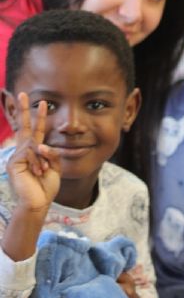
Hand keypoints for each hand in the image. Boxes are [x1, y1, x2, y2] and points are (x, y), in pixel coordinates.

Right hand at [7, 93, 60, 215]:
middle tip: (23, 94)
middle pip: (24, 127)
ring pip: (34, 145)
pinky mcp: (13, 162)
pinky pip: (30, 153)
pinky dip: (38, 162)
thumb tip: (43, 145)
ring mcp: (16, 156)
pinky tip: (38, 172)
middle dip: (25, 110)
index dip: (38, 117)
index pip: (35, 131)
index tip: (42, 103)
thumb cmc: (46, 187)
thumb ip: (52, 154)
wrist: (38, 203)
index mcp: (33, 152)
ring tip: (43, 172)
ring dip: (43, 159)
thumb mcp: (55, 167)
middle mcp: (23, 152)